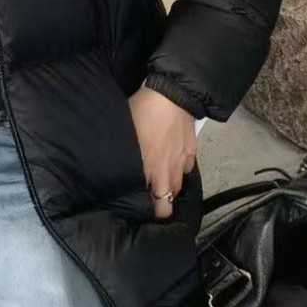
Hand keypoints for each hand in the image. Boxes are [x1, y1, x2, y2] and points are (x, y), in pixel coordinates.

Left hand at [128, 85, 196, 219]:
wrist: (172, 95)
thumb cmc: (143, 111)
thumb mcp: (126, 132)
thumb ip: (124, 154)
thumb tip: (115, 166)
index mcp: (149, 169)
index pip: (152, 204)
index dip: (145, 211)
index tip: (136, 210)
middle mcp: (167, 171)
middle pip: (167, 204)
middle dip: (159, 208)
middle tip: (149, 202)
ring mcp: (181, 162)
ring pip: (177, 187)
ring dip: (169, 188)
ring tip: (159, 183)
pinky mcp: (191, 151)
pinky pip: (186, 169)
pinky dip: (180, 169)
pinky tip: (172, 162)